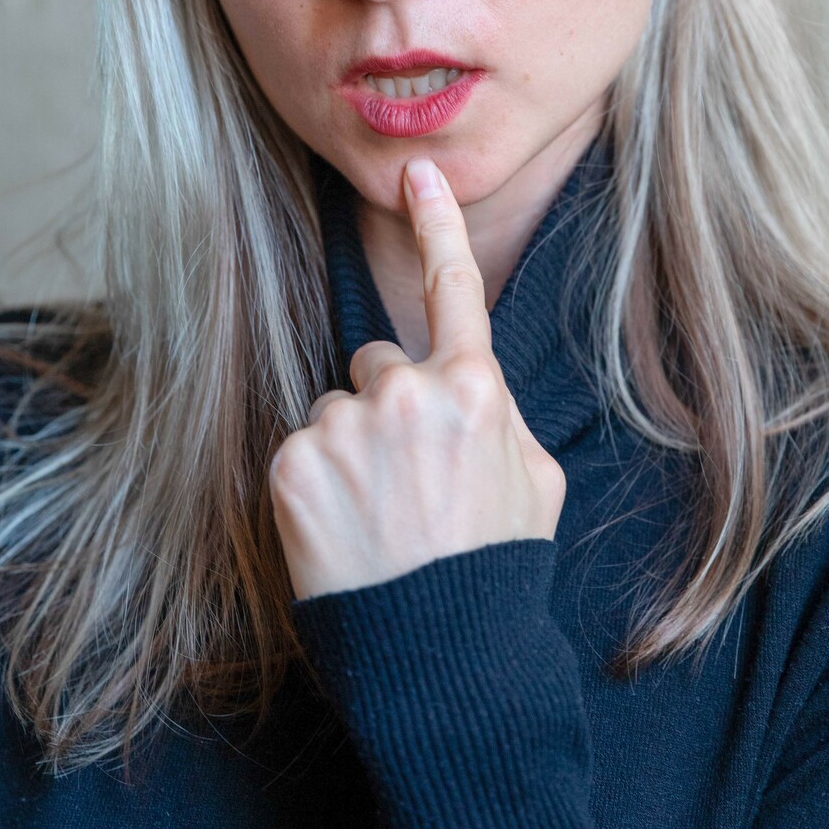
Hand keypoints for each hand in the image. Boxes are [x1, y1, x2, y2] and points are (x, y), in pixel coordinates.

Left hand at [270, 157, 566, 598]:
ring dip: (348, 449)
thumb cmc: (495, 570)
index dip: (436, 221)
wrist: (441, 658)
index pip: (452, 286)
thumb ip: (500, 416)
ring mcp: (343, 426)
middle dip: (387, 405)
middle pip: (378, 362)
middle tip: (407, 483)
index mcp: (475, 388)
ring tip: (378, 520)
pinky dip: (313, 485)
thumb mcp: (536, 483)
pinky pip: (299, 450)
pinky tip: (343, 533)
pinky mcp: (291, 465)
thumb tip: (469, 391)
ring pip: (335, 409)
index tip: (415, 170)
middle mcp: (406, 392)